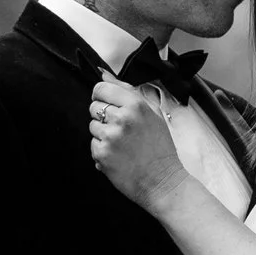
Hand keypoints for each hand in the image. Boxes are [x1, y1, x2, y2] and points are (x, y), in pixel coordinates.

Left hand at [90, 79, 190, 214]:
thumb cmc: (160, 148)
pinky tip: (119, 156)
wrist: (163, 181)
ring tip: (123, 145)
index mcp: (135, 105)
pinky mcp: (101, 154)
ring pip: (92, 126)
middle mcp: (121, 118)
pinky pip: (93, 144)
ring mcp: (110, 136)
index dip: (102, 96)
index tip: (108, 104)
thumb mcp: (152, 114)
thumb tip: (102, 73)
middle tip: (122, 131)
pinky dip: (103, 151)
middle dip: (104, 117)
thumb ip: (126, 91)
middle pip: (93, 106)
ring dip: (103, 135)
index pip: (101, 88)